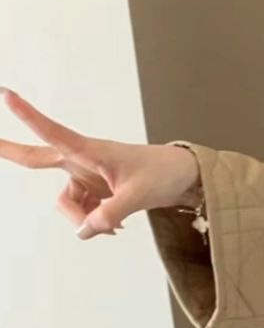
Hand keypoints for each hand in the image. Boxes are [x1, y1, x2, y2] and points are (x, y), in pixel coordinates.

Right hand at [0, 88, 200, 240]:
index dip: (28, 116)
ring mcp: (85, 176)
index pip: (53, 132)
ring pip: (66, 203)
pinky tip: (115, 227)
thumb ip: (109, 214)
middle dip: (11, 151)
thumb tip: (82, 231)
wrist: (182, 177)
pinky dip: (94, 223)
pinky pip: (82, 213)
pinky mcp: (93, 190)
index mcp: (91, 150)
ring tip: (114, 227)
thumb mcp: (138, 196)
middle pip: (38, 160)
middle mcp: (81, 160)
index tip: (6, 95)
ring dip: (83, 219)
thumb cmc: (162, 173)